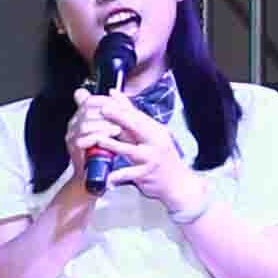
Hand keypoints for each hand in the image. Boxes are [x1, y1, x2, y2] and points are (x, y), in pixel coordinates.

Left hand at [68, 85, 200, 213]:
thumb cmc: (161, 157)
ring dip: (114, 144)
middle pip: (136, 127)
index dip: (122, 104)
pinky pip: (131, 174)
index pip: (137, 114)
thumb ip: (132, 117)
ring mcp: (152, 158)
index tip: (108, 95)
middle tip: (102, 109)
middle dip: (119, 117)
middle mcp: (155, 141)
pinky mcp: (147, 174)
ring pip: (131, 149)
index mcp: (154, 130)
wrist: (178, 183)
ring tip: (98, 140)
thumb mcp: (151, 135)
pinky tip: (108, 176)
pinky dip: (119, 175)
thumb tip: (115, 95)